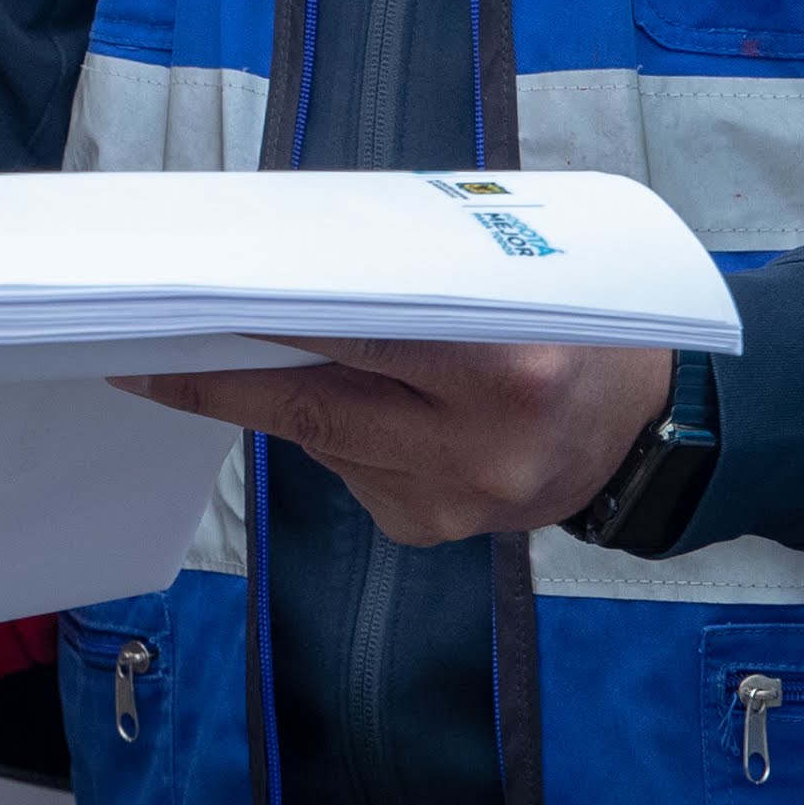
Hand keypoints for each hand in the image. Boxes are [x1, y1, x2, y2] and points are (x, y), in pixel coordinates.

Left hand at [117, 336, 673, 544]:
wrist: (653, 429)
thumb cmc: (574, 328)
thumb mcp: (508, 282)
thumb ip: (407, 283)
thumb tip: (289, 274)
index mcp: (503, 370)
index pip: (354, 338)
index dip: (266, 325)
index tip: (190, 311)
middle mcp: (477, 446)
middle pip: (314, 409)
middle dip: (225, 381)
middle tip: (150, 358)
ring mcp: (455, 500)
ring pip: (325, 443)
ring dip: (294, 399)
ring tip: (271, 355)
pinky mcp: (436, 530)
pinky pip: (353, 473)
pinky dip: (341, 436)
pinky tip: (372, 409)